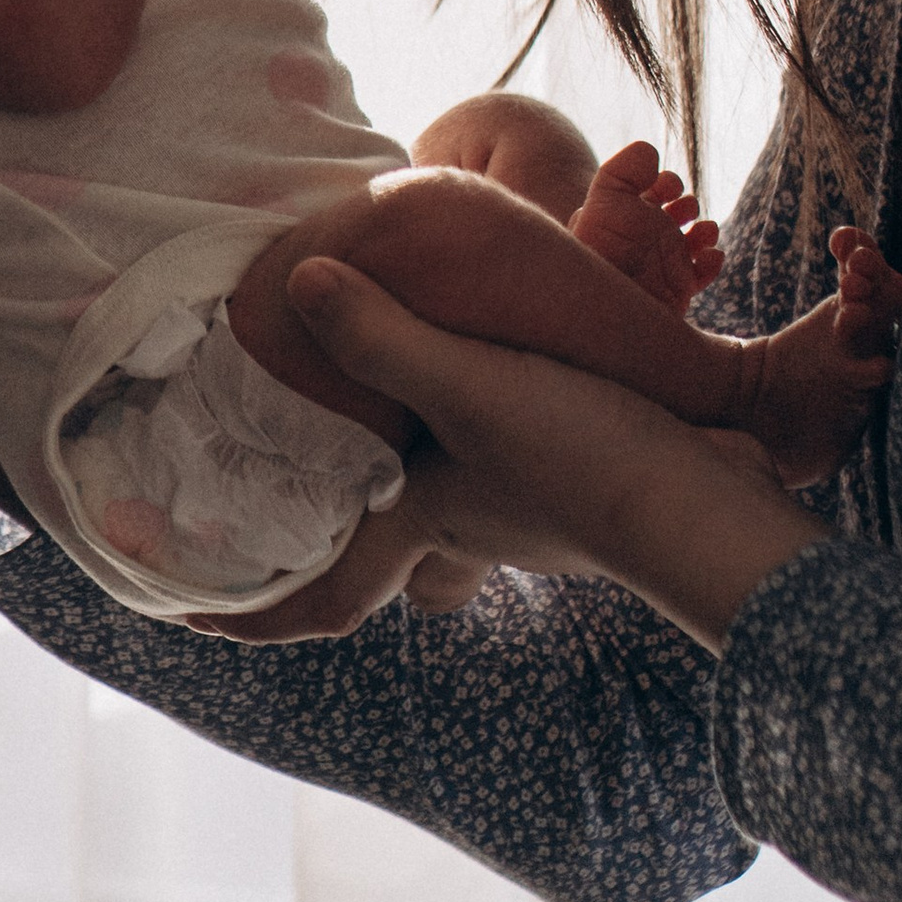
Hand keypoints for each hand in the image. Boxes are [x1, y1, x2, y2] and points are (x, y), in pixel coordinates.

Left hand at [277, 257, 826, 650]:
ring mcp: (517, 510)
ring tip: (341, 430)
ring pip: (428, 508)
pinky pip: (483, 465)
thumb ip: (386, 340)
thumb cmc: (583, 459)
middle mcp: (460, 529)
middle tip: (255, 517)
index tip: (191, 617)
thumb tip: (297, 283)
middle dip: (315, 549)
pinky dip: (450, 439)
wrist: (710, 499)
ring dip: (385, 484)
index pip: (321, 596)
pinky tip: (458, 385)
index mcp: (420, 527)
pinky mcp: (569, 478)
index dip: (254, 614)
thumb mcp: (473, 389)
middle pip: (371, 558)